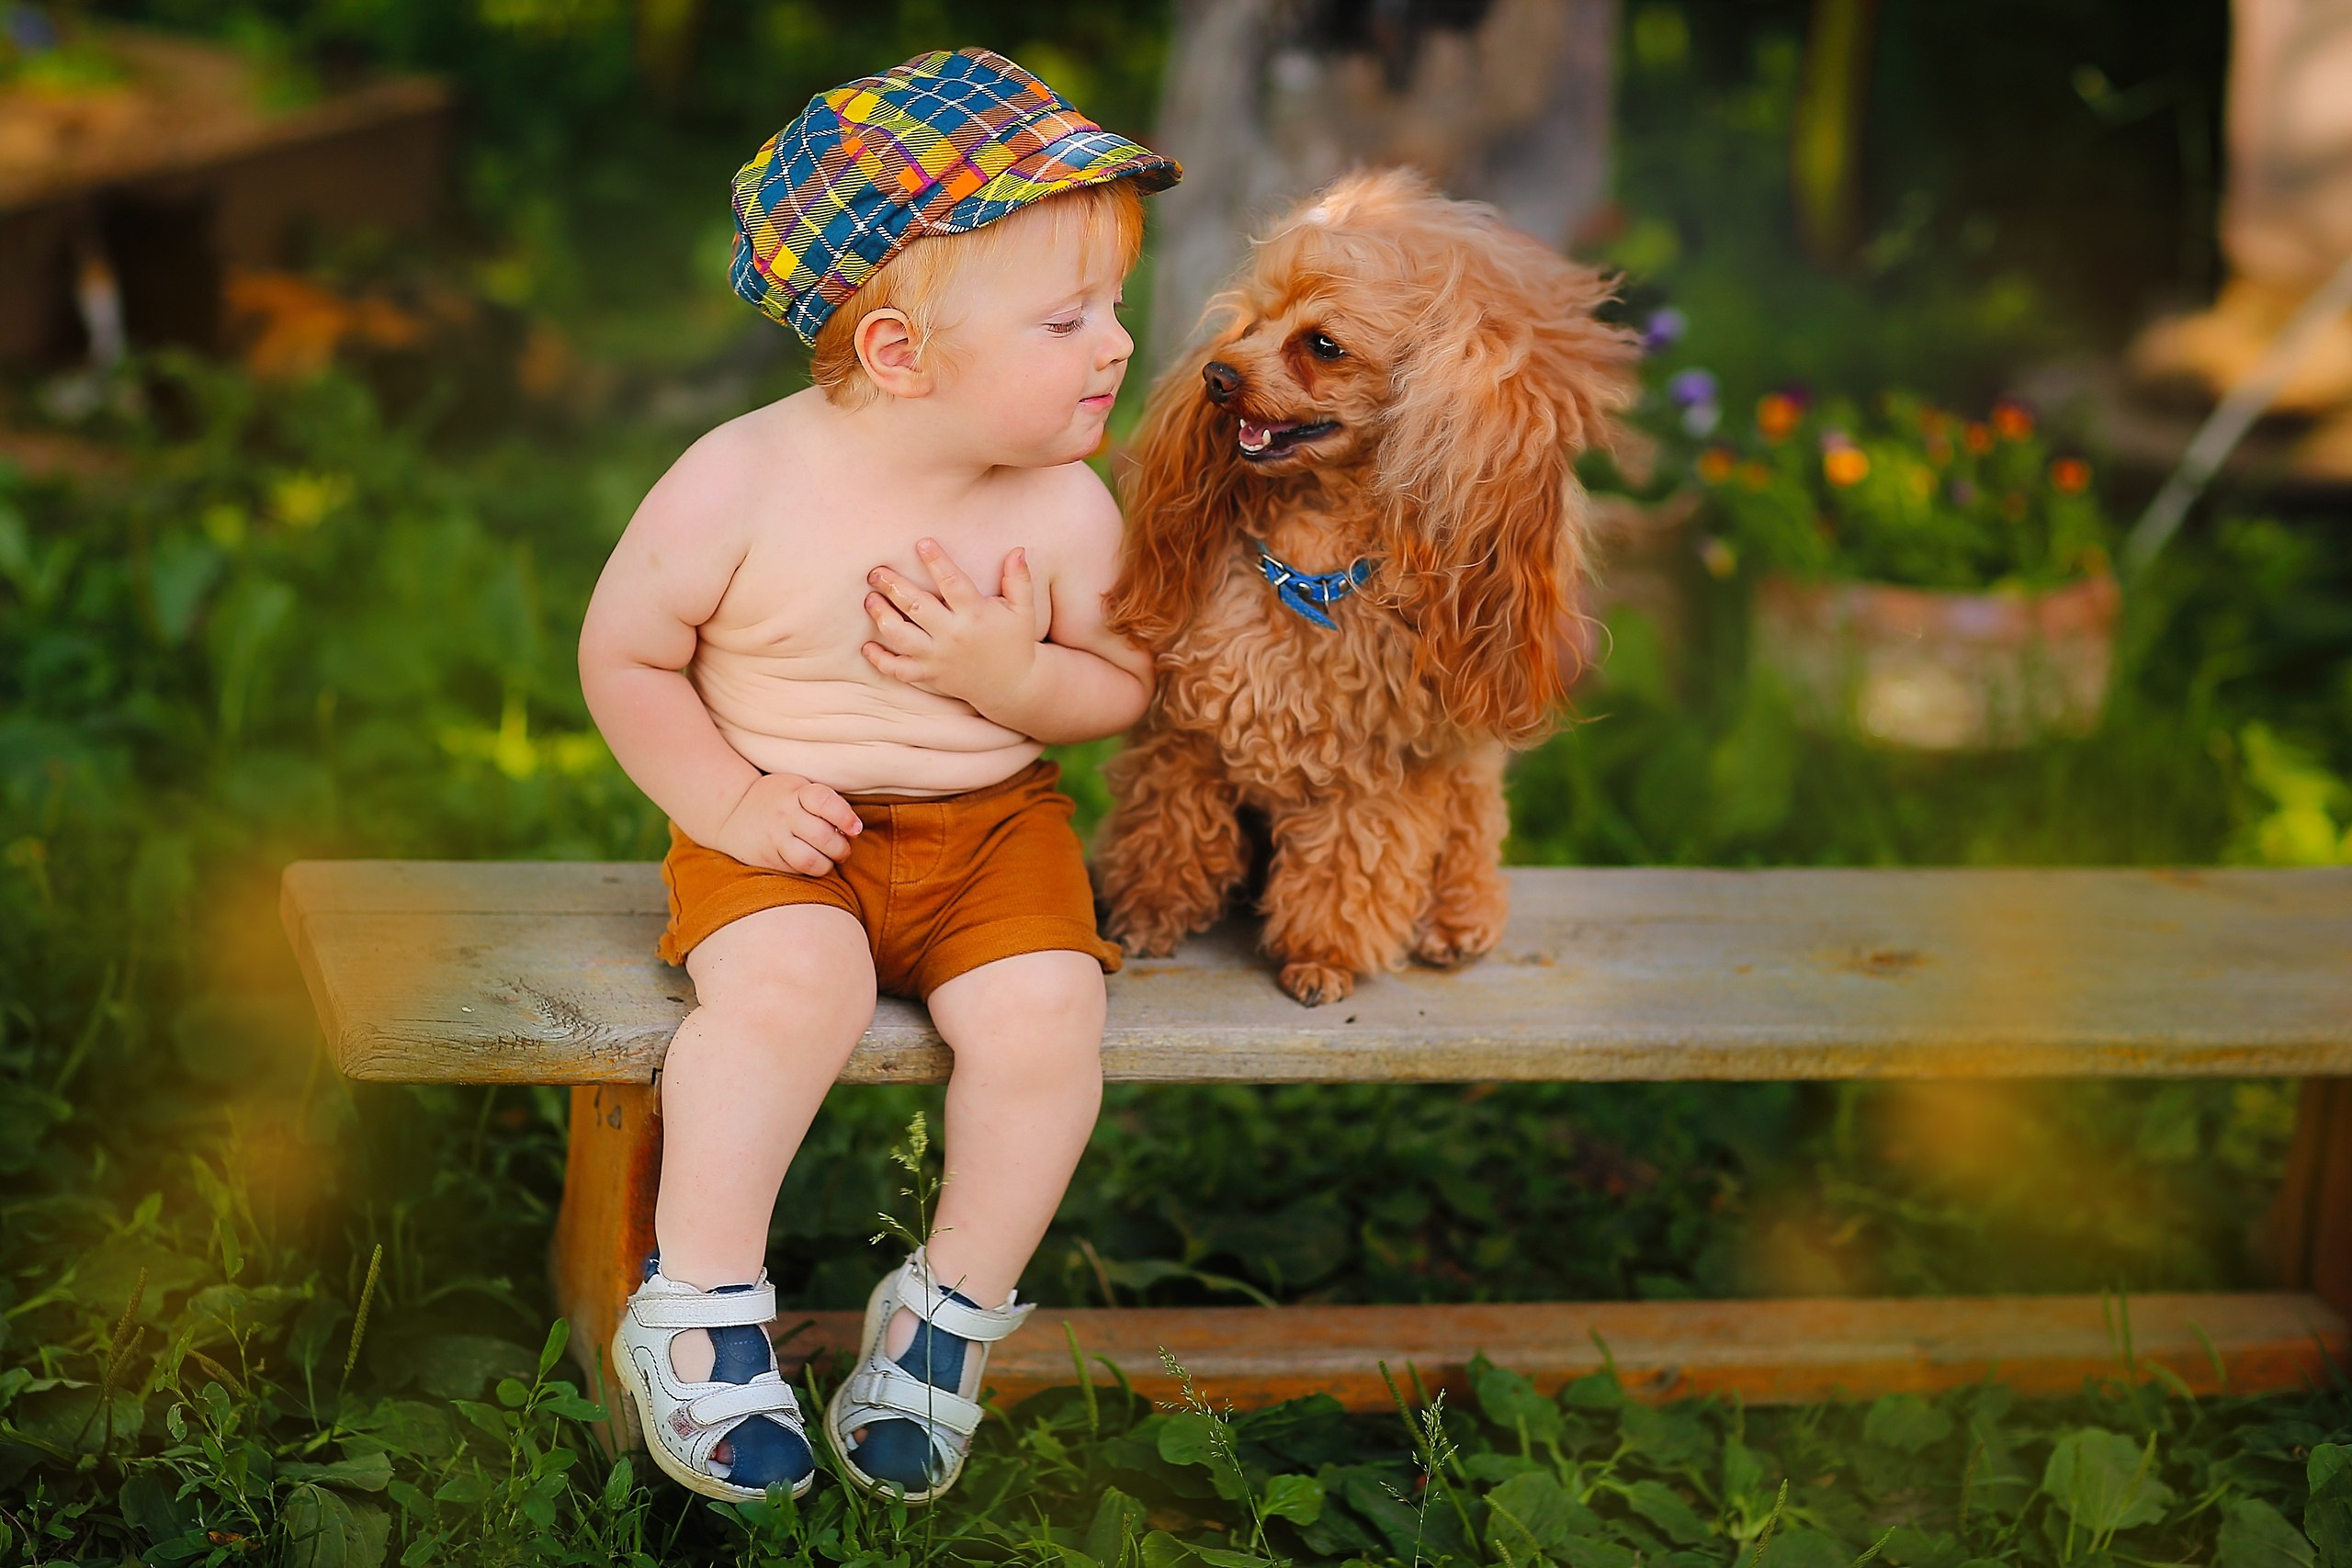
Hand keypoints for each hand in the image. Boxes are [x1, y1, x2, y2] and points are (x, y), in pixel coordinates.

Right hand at [709, 771, 860, 875]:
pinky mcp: (767, 858)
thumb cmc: (778, 799)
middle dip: (842, 847)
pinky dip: (811, 870)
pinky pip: (796, 870)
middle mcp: (784, 814)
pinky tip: (812, 862)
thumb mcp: (797, 788)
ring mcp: (773, 838)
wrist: (731, 811)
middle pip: (823, 836)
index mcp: (796, 792)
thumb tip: (853, 829)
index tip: (855, 829)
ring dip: (828, 864)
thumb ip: (823, 802)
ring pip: (810, 859)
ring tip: (830, 859)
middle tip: (843, 849)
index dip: (846, 817)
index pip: (824, 802)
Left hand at [862, 540, 1040, 714]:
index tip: (922, 543)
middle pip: (916, 606)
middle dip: (893, 586)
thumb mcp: (1023, 609)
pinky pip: (899, 669)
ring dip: (882, 616)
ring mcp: (938, 657)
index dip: (937, 561)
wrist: (1013, 686)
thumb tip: (1018, 550)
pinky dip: (880, 660)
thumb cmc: (1016, 641)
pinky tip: (868, 645)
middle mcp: (953, 635)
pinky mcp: (930, 675)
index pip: (952, 582)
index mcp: (975, 615)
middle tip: (876, 571)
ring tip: (870, 599)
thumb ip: (1019, 579)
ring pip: (901, 636)